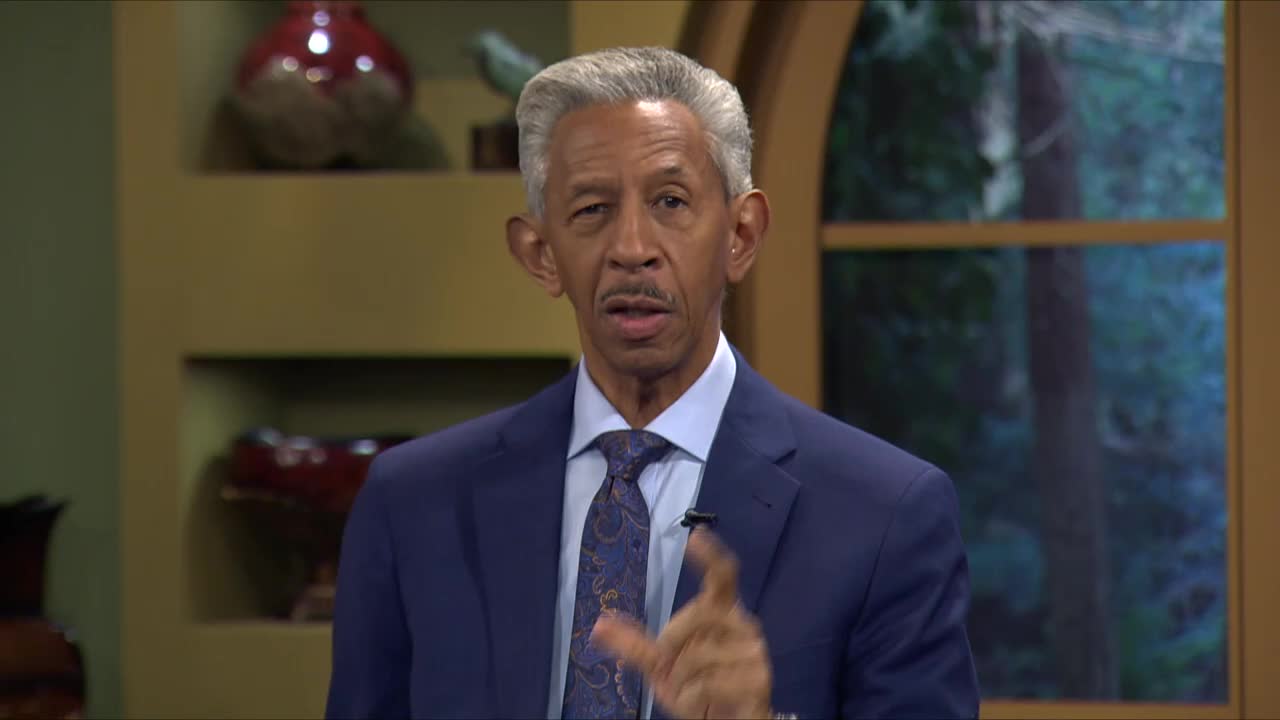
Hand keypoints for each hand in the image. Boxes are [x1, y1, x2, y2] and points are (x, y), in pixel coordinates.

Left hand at [592, 528, 772, 719]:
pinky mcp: (758, 680)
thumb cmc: (698, 690)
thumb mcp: (661, 667)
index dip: (711, 555)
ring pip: (698, 657)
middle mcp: (743, 626)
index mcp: (722, 614)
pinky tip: (704, 704)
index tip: (696, 537)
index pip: (723, 576)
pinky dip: (692, 700)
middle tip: (669, 665)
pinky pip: (707, 685)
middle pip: (698, 613)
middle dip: (672, 640)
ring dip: (682, 683)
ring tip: (692, 692)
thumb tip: (597, 626)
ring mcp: (754, 653)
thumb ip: (634, 645)